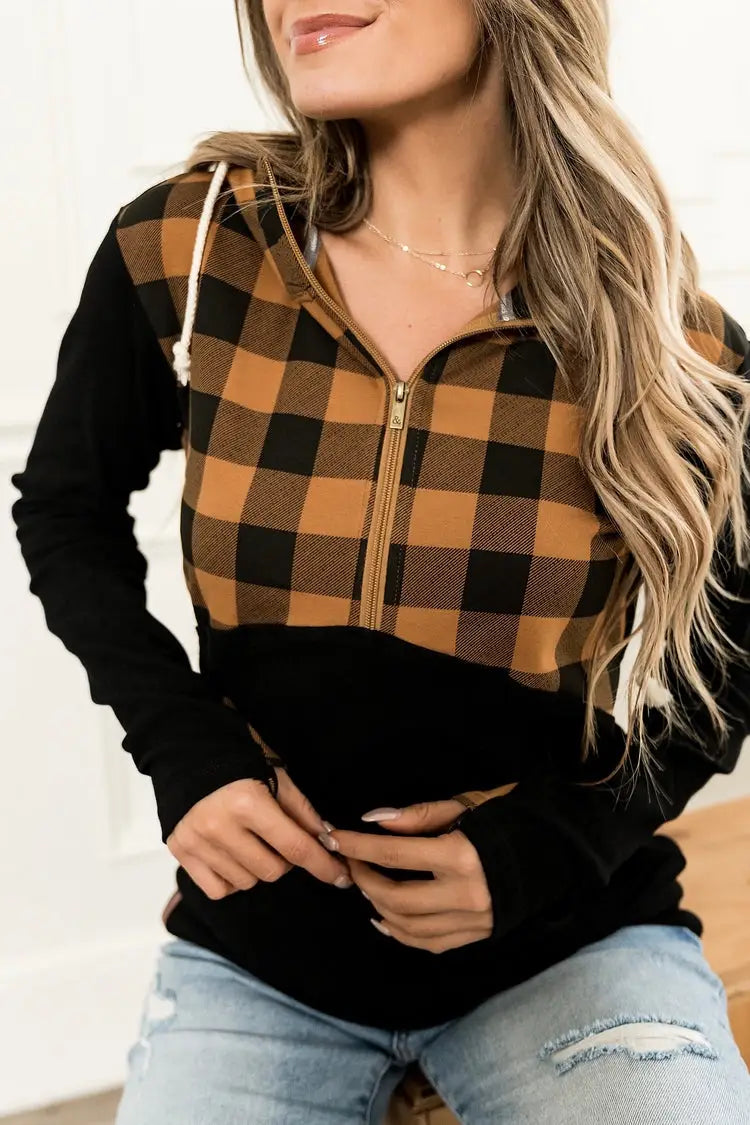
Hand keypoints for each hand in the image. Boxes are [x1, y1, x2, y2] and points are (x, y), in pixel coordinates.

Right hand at [166, 767, 351, 899]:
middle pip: (272, 871)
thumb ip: (302, 813)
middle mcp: (219, 826)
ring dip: (257, 868)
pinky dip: (230, 879)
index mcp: (247, 802)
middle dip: (285, 860)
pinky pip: (218, 890)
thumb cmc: (240, 762)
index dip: (323, 865)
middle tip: (278, 839)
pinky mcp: (180, 851)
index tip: (341, 878)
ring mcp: (197, 842)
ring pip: (246, 882)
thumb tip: (327, 844)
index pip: (295, 847)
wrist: (189, 753)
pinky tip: (231, 855)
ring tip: (250, 841)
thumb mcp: (277, 778)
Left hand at [320, 799, 492, 952]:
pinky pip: (429, 943)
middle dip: (364, 878)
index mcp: (462, 855)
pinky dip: (400, 932)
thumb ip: (418, 816)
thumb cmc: (509, 818)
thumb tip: (373, 821)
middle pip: (395, 896)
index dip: (358, 845)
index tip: (333, 837)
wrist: (557, 849)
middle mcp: (466, 894)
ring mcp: (473, 921)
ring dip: (378, 906)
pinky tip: (384, 917)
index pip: (394, 853)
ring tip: (366, 884)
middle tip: (351, 860)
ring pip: (408, 926)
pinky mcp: (478, 935)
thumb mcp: (465, 805)